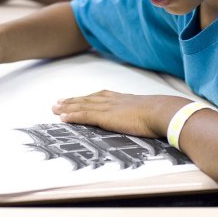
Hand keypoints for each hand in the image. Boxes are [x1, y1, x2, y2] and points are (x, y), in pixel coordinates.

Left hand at [52, 90, 188, 137]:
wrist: (162, 112)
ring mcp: (108, 107)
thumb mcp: (150, 111)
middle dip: (72, 101)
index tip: (78, 98)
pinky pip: (83, 115)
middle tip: (58, 102)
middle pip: (87, 99)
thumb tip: (149, 120)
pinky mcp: (105, 116)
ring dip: (67, 107)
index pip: (100, 96)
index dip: (87, 98)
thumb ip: (144, 113)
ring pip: (82, 106)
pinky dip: (71, 116)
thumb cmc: (161, 114)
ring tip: (55, 108)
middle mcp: (112, 100)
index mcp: (122, 98)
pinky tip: (62, 117)